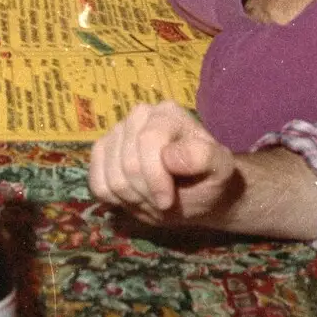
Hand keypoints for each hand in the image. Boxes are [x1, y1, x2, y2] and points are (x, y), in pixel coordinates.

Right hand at [89, 101, 239, 225]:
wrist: (197, 193)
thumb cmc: (208, 179)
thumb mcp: (220, 169)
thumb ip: (204, 158)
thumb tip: (170, 156)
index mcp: (167, 114)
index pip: (148, 141)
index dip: (155, 178)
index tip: (169, 200)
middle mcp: (138, 116)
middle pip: (127, 163)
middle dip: (145, 193)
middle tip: (163, 202)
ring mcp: (116, 133)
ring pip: (111, 177)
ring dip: (133, 199)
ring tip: (152, 199)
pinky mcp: (101, 153)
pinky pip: (96, 183)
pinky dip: (114, 200)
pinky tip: (134, 197)